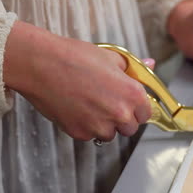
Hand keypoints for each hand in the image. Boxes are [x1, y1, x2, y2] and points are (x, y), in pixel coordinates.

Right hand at [3, 21, 154, 140]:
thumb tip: (150, 64)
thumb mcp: (112, 57)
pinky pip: (89, 135)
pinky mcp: (80, 133)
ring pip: (110, 134)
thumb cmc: (76, 57)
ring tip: (91, 104)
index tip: (130, 104)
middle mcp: (120, 114)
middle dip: (122, 119)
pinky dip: (86, 126)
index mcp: (133, 94)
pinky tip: (77, 108)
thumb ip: (133, 68)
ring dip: (105, 125)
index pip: (146, 113)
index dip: (138, 108)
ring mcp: (99, 126)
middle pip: (130, 128)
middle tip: (109, 103)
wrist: (42, 64)